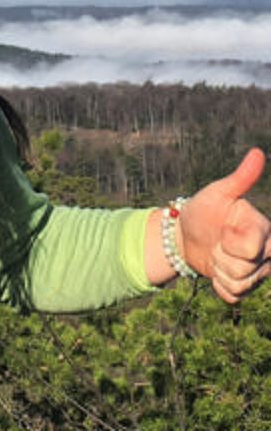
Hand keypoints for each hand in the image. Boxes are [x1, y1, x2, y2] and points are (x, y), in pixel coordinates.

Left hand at [178, 148, 270, 302]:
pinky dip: (218, 285)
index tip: (223, 230)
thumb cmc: (205, 208)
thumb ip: (240, 178)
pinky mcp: (244, 287)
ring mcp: (257, 273)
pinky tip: (215, 270)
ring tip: (216, 254)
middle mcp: (266, 253)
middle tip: (217, 242)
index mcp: (264, 230)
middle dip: (222, 256)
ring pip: (238, 284)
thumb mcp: (218, 193)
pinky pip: (232, 296)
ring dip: (219, 270)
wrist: (186, 233)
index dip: (230, 242)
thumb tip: (256, 152)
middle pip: (245, 269)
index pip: (251, 248)